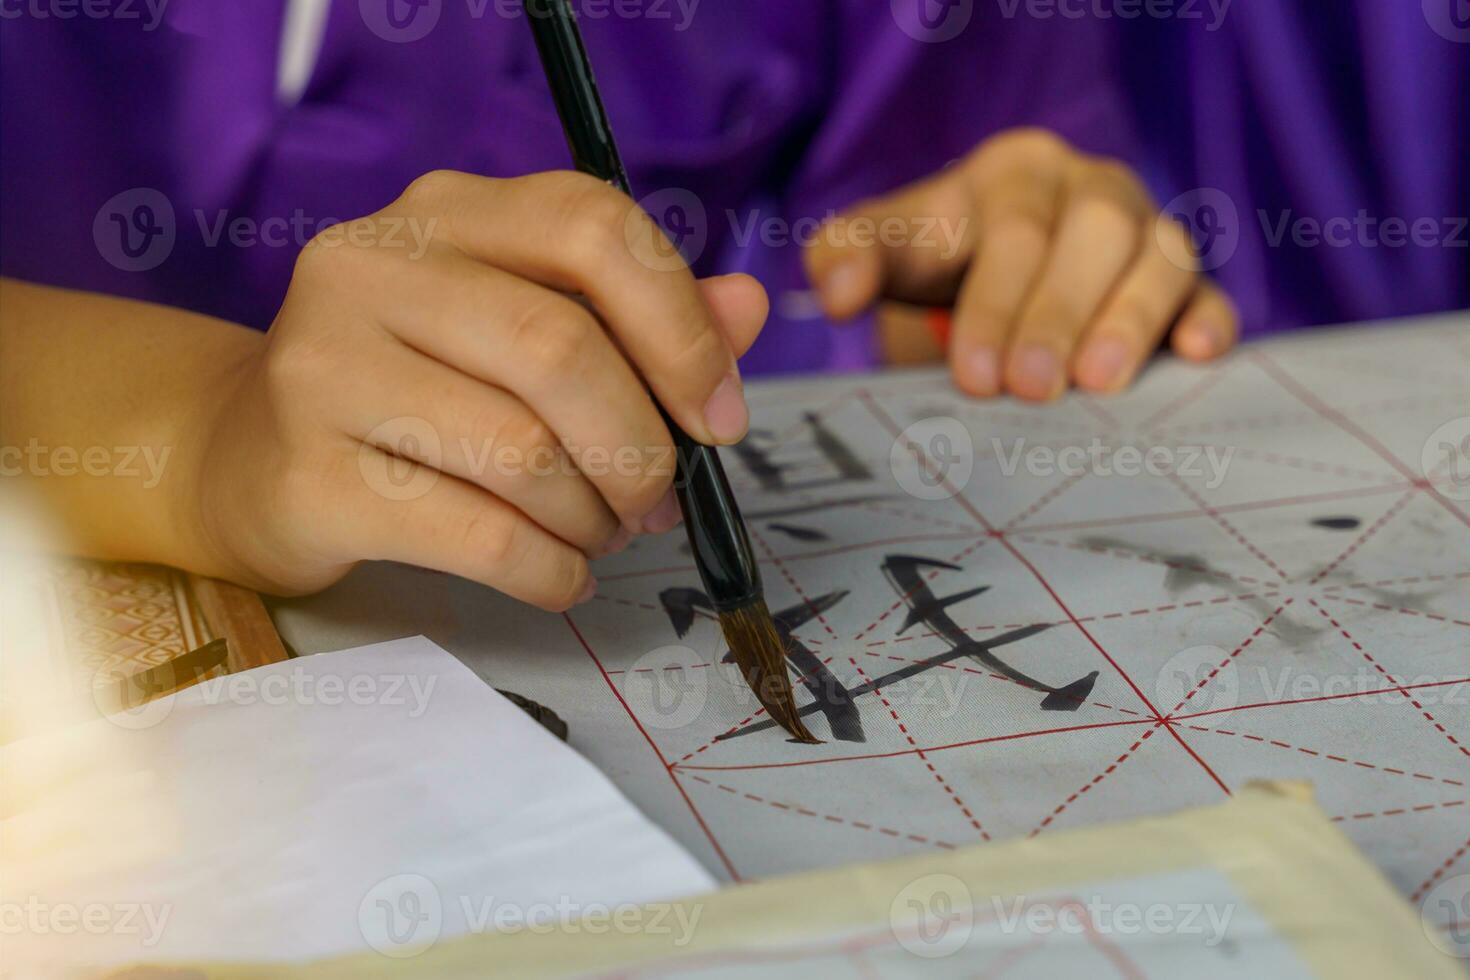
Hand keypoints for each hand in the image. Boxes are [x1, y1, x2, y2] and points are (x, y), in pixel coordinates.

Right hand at [192, 170, 766, 609]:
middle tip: (657, 501)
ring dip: (595, 518)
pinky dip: (551, 571)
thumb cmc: (416, 386)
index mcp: (445, 212)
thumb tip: (744, 308)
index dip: (680, 328)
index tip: (718, 419)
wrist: (245, 456)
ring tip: (601, 533)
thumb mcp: (521, 326)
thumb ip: (638, 316)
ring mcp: (324, 369)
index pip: (591, 227)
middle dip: (641, 449)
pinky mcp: (309, 477)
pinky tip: (563, 575)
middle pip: (559, 351)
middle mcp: (372, 267)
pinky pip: (478, 537)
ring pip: (522, 454)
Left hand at [804, 129, 1238, 399]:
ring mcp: (1149, 231)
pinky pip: (1210, 291)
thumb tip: (835, 296)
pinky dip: (1210, 320)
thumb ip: (844, 259)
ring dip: (1132, 319)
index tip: (973, 376)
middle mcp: (1093, 189)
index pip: (1015, 226)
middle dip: (1059, 313)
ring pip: (1162, 255)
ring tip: (1097, 385)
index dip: (995, 301)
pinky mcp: (1187, 283)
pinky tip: (1196, 355)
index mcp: (1016, 172)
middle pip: (1095, 233)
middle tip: (1028, 390)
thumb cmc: (936, 263)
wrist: (988, 279)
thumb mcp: (883, 251)